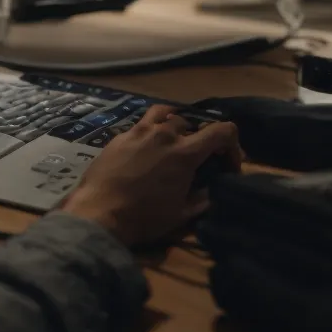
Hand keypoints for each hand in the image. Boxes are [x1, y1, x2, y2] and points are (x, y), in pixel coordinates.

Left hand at [57, 105, 242, 246]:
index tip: (227, 164)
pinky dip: (150, 130)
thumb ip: (202, 198)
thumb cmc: (144, 217)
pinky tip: (145, 148)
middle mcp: (164, 134)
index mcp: (185, 153)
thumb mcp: (182, 213)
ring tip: (172, 141)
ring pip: (164, 114)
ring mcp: (138, 132)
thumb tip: (211, 190)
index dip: (232, 145)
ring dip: (174, 124)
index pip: (222, 130)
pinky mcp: (119, 136)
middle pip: (191, 123)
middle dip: (200, 138)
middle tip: (196, 158)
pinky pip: (140, 124)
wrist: (99, 213)